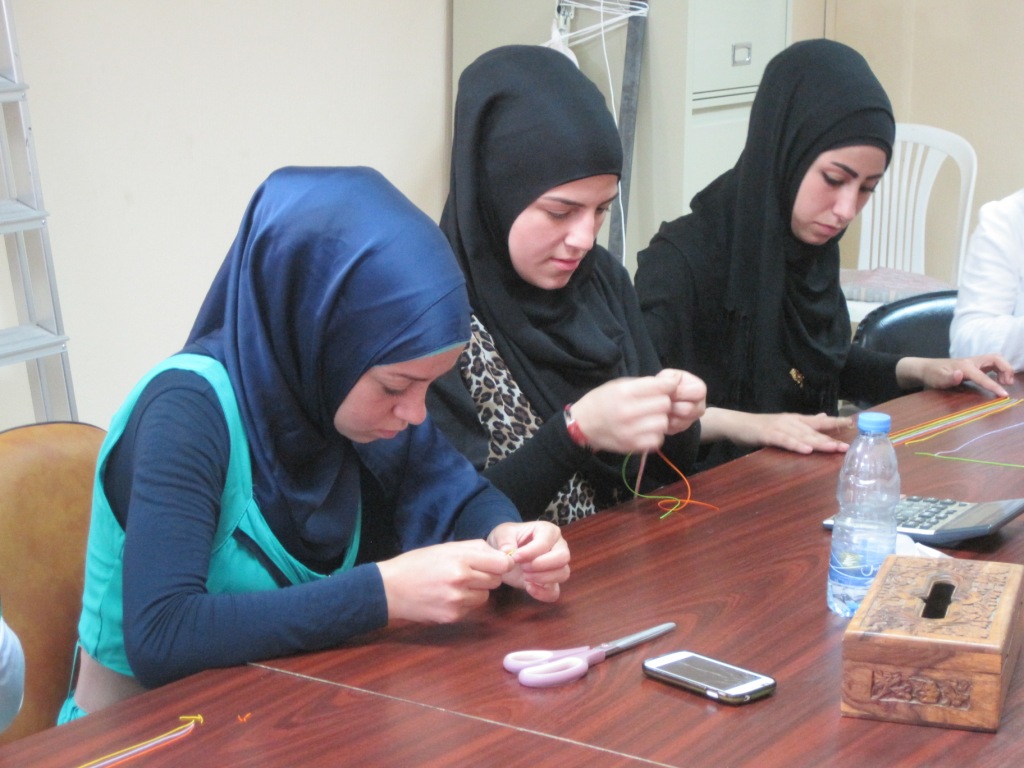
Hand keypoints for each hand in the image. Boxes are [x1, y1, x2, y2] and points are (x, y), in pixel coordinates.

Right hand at [377, 540, 512, 623]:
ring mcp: (457, 601)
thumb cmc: (417, 564)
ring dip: (476, 591)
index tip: (495, 564)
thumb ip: (475, 549)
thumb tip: (502, 555)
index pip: (501, 564)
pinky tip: (446, 597)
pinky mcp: (452, 616)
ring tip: (455, 585)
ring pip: (485, 596)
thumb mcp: (445, 548)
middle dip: (487, 576)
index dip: (501, 564)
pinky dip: (464, 603)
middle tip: (469, 573)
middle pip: (496, 581)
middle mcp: (461, 580)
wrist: (390, 589)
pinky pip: (471, 609)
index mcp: (461, 559)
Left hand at [487, 521, 569, 602]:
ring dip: (543, 578)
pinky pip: (555, 591)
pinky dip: (543, 593)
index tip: (514, 557)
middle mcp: (558, 546)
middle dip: (541, 565)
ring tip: (524, 576)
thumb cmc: (507, 539)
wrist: (504, 554)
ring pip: (563, 573)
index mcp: (548, 531)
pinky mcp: (552, 582)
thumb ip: (505, 540)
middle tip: (523, 567)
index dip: (530, 551)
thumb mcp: (501, 534)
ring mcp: (558, 565)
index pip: (547, 542)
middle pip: (563, 557)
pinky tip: (528, 588)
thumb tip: (508, 551)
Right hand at [571, 373, 701, 453]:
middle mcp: (628, 411)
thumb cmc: (601, 401)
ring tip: (649, 418)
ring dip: (660, 419)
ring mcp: (631, 431)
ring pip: (663, 423)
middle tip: (655, 404)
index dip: (669, 386)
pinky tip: (645, 430)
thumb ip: (642, 384)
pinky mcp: (632, 446)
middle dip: (663, 403)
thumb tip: (669, 384)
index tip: (668, 388)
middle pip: (665, 405)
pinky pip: (658, 439)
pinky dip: (655, 434)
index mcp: (624, 392)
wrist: (581, 426)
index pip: (662, 387)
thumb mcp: (618, 385)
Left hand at [657, 368, 706, 434]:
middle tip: (661, 401)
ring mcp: (692, 420)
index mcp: (700, 389)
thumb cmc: (669, 384)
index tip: (668, 391)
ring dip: (667, 415)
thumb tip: (669, 384)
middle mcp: (700, 406)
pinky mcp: (681, 429)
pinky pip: (673, 430)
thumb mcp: (669, 375)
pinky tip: (660, 415)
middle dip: (671, 405)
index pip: (697, 393)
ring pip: (680, 422)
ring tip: (660, 407)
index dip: (679, 392)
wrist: (666, 397)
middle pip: (688, 410)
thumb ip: (669, 378)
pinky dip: (663, 423)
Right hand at [700, 407, 852, 454]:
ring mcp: (780, 428)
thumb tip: (825, 417)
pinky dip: (796, 445)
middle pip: (814, 432)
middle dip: (831, 439)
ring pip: (803, 436)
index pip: (820, 422)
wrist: (737, 423)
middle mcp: (791, 422)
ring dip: (819, 443)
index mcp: (796, 420)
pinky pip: (785, 441)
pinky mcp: (768, 435)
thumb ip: (806, 422)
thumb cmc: (761, 426)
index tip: (852, 424)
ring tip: (833, 449)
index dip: (836, 422)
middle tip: (847, 447)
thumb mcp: (786, 422)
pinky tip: (806, 450)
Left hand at [896, 354, 1013, 397]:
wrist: (926, 368)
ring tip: (1005, 382)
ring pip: (995, 360)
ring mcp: (973, 363)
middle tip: (1007, 383)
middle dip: (1006, 368)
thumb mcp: (937, 379)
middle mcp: (972, 362)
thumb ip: (948, 378)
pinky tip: (998, 379)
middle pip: (996, 358)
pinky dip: (1000, 369)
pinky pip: (992, 364)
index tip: (1004, 395)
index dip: (994, 385)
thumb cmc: (932, 374)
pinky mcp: (974, 366)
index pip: (983, 376)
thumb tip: (960, 374)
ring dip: (1004, 368)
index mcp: (965, 366)